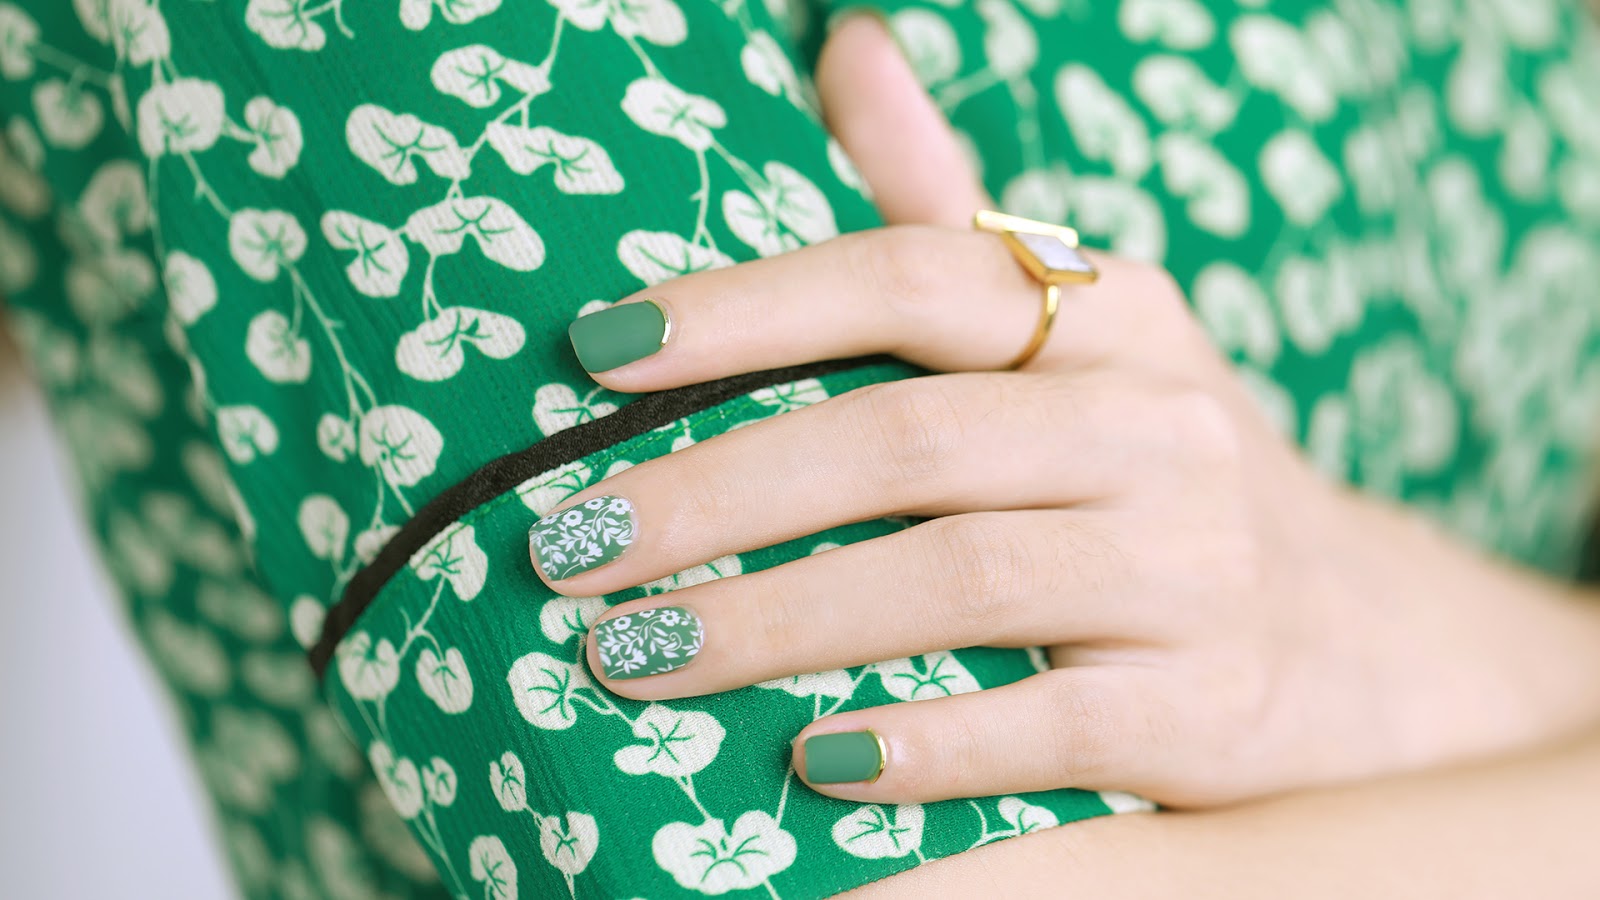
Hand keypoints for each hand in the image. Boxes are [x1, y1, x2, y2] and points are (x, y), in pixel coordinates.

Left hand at [529, 16, 1599, 806]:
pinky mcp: (1211, 708)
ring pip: (963, 580)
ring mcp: (1194, 569)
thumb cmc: (1159, 470)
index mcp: (1106, 317)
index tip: (591, 351)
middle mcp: (1157, 425)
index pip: (907, 278)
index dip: (745, 308)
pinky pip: (1049, 727)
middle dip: (718, 491)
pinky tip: (807, 760)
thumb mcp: (1082, 332)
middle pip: (908, 440)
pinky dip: (925, 742)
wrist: (1369, 640)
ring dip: (779, 619)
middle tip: (570, 544)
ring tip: (631, 651)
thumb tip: (848, 48)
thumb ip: (952, 209)